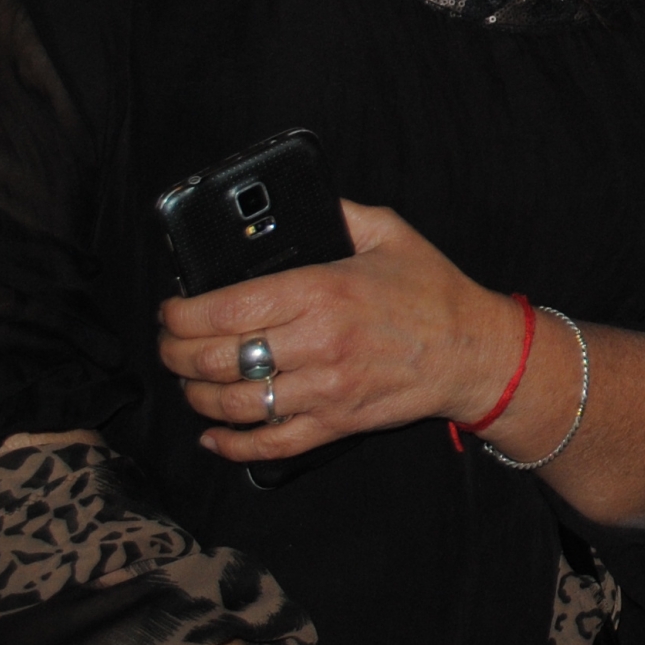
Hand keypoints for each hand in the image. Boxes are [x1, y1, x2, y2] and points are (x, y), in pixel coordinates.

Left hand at [156, 202, 522, 463]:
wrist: (474, 351)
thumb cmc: (433, 292)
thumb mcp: (389, 233)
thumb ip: (340, 212)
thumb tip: (301, 200)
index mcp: (323, 290)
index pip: (226, 310)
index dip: (182, 314)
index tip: (171, 309)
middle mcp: (318, 343)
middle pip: (218, 359)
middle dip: (177, 354)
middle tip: (170, 345)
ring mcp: (325, 389)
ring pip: (235, 404)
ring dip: (197, 396)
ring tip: (189, 382)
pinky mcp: (335, 423)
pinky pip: (270, 443)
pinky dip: (231, 444)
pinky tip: (213, 434)